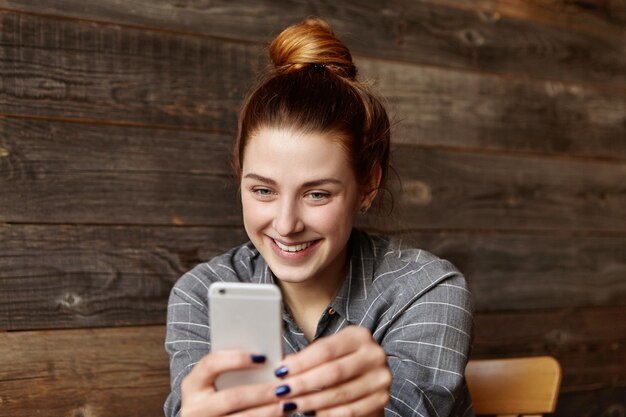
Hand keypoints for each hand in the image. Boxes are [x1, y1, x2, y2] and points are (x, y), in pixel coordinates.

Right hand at [180, 350, 281, 416]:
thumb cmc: (218, 395)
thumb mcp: (216, 382)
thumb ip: (233, 370)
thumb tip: (268, 356)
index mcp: (192, 385)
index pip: (210, 364)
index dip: (236, 359)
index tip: (262, 357)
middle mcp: (194, 408)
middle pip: (232, 397)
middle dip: (261, 392)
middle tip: (283, 386)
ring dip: (269, 411)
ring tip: (289, 403)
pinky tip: (281, 413)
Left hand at [272, 326, 391, 415]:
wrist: (369, 375)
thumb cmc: (343, 360)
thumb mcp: (329, 351)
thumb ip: (309, 357)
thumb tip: (284, 367)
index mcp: (359, 336)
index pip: (326, 350)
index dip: (301, 362)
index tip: (280, 372)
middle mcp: (374, 354)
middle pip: (333, 372)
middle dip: (303, 384)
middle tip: (281, 392)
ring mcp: (381, 378)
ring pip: (340, 394)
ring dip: (311, 402)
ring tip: (290, 405)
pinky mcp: (382, 399)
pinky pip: (351, 410)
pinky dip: (328, 414)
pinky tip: (312, 414)